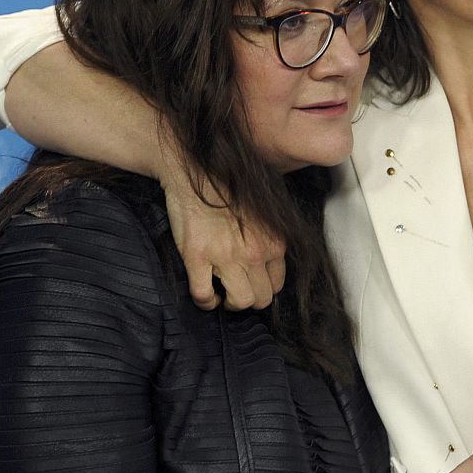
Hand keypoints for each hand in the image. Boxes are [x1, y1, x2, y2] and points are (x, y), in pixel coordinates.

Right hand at [157, 154, 285, 310]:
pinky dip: (205, 302)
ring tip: (222, 295)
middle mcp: (255, 252)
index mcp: (273, 241)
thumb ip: (269, 236)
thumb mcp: (263, 210)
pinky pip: (203, 295)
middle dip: (249, 298)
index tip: (252, 283)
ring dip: (230, 303)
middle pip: (261, 298)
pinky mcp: (197, 257)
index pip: (277, 283)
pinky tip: (206, 296)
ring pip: (239, 302)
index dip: (263, 287)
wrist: (195, 169)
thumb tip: (267, 258)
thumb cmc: (229, 186)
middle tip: (236, 291)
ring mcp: (226, 256)